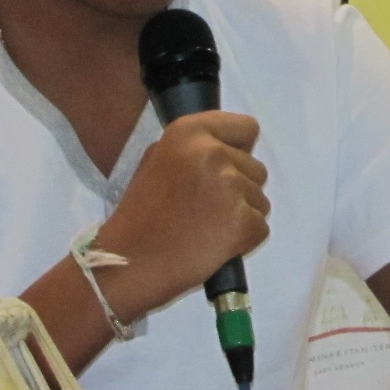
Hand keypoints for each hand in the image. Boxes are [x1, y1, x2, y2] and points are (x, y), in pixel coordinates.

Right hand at [97, 111, 268, 317]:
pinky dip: (244, 239)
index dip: (238, 150)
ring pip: (260, 200)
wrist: (128, 262)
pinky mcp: (243, 222)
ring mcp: (230, 188)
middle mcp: (213, 153)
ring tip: (204, 227)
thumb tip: (230, 148)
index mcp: (189, 132)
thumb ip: (195, 148)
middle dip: (238, 189)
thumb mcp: (157, 160)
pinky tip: (213, 244)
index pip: (246, 128)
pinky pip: (261, 227)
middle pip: (257, 168)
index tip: (222, 169)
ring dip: (241, 215)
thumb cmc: (141, 214)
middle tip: (203, 208)